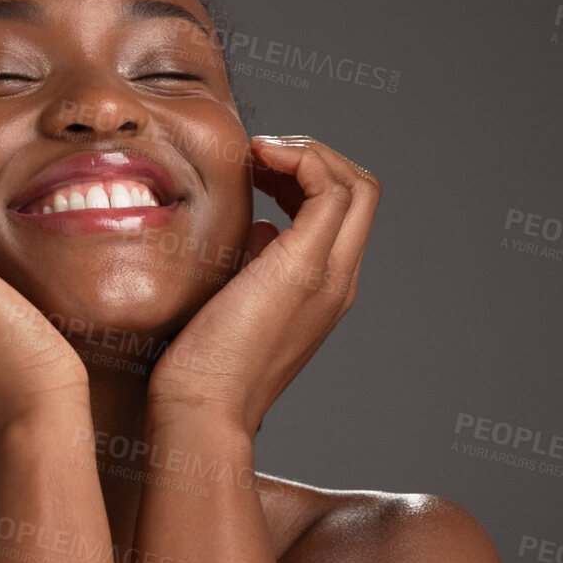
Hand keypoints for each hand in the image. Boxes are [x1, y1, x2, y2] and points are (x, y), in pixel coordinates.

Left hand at [147, 135, 378, 434]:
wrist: (201, 409)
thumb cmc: (200, 366)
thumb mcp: (235, 298)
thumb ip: (256, 261)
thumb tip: (259, 225)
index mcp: (324, 288)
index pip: (344, 210)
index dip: (308, 175)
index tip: (258, 171)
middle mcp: (340, 280)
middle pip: (362, 190)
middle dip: (314, 156)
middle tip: (261, 156)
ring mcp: (330, 274)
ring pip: (356, 183)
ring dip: (307, 152)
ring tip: (258, 155)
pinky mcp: (306, 266)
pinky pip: (328, 187)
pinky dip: (298, 159)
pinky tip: (256, 162)